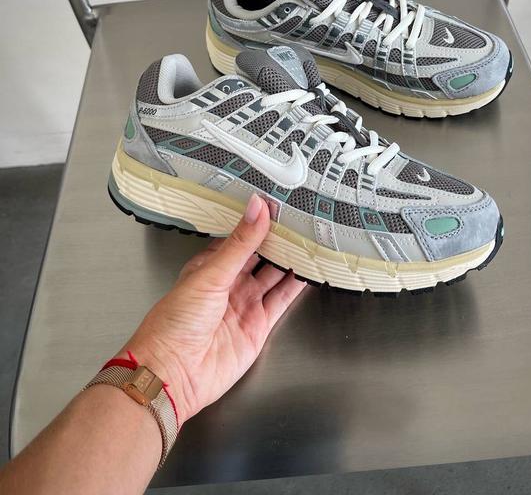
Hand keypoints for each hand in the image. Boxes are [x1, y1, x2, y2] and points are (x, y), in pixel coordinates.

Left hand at [121, 195, 305, 422]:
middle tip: (300, 218)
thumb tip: (257, 208)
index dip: (258, 220)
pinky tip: (308, 272)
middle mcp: (229, 283)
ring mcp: (245, 304)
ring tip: (310, 239)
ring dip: (290, 260)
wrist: (174, 374)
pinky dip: (296, 287)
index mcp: (210, 265)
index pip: (239, 236)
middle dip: (278, 239)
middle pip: (260, 255)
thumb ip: (240, 243)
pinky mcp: (258, 326)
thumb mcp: (211, 274)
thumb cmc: (176, 322)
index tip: (278, 203)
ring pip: (274, 276)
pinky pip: (282, 301)